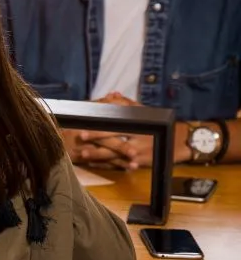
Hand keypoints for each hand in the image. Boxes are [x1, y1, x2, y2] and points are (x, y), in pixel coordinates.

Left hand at [63, 92, 189, 168]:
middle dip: (96, 139)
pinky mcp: (140, 163)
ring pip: (115, 154)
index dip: (100, 125)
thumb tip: (112, 94)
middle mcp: (138, 138)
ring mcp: (139, 152)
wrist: (180, 142)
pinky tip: (95, 165)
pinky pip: (121, 165)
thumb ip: (128, 104)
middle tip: (80, 138)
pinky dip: (108, 165)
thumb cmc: (158, 124)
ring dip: (98, 155)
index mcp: (138, 124)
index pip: (116, 124)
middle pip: (114, 139)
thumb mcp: (146, 113)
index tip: (85, 125)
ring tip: (83, 154)